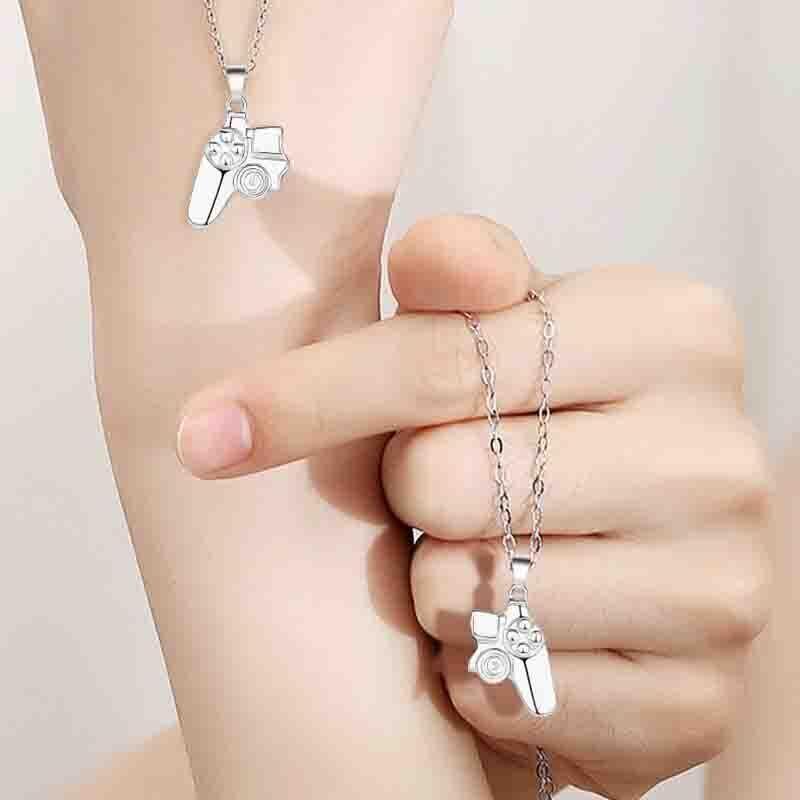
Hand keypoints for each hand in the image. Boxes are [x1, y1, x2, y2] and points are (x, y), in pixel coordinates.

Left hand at [177, 215, 771, 798]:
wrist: (634, 554)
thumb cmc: (549, 427)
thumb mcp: (514, 335)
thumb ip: (465, 284)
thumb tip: (428, 251)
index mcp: (675, 332)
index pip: (451, 359)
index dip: (314, 395)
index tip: (209, 430)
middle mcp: (720, 457)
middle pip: (449, 482)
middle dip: (409, 494)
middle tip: (437, 489)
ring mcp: (725, 589)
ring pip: (474, 601)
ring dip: (439, 590)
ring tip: (482, 564)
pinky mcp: (700, 703)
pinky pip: (517, 696)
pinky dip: (479, 674)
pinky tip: (511, 640)